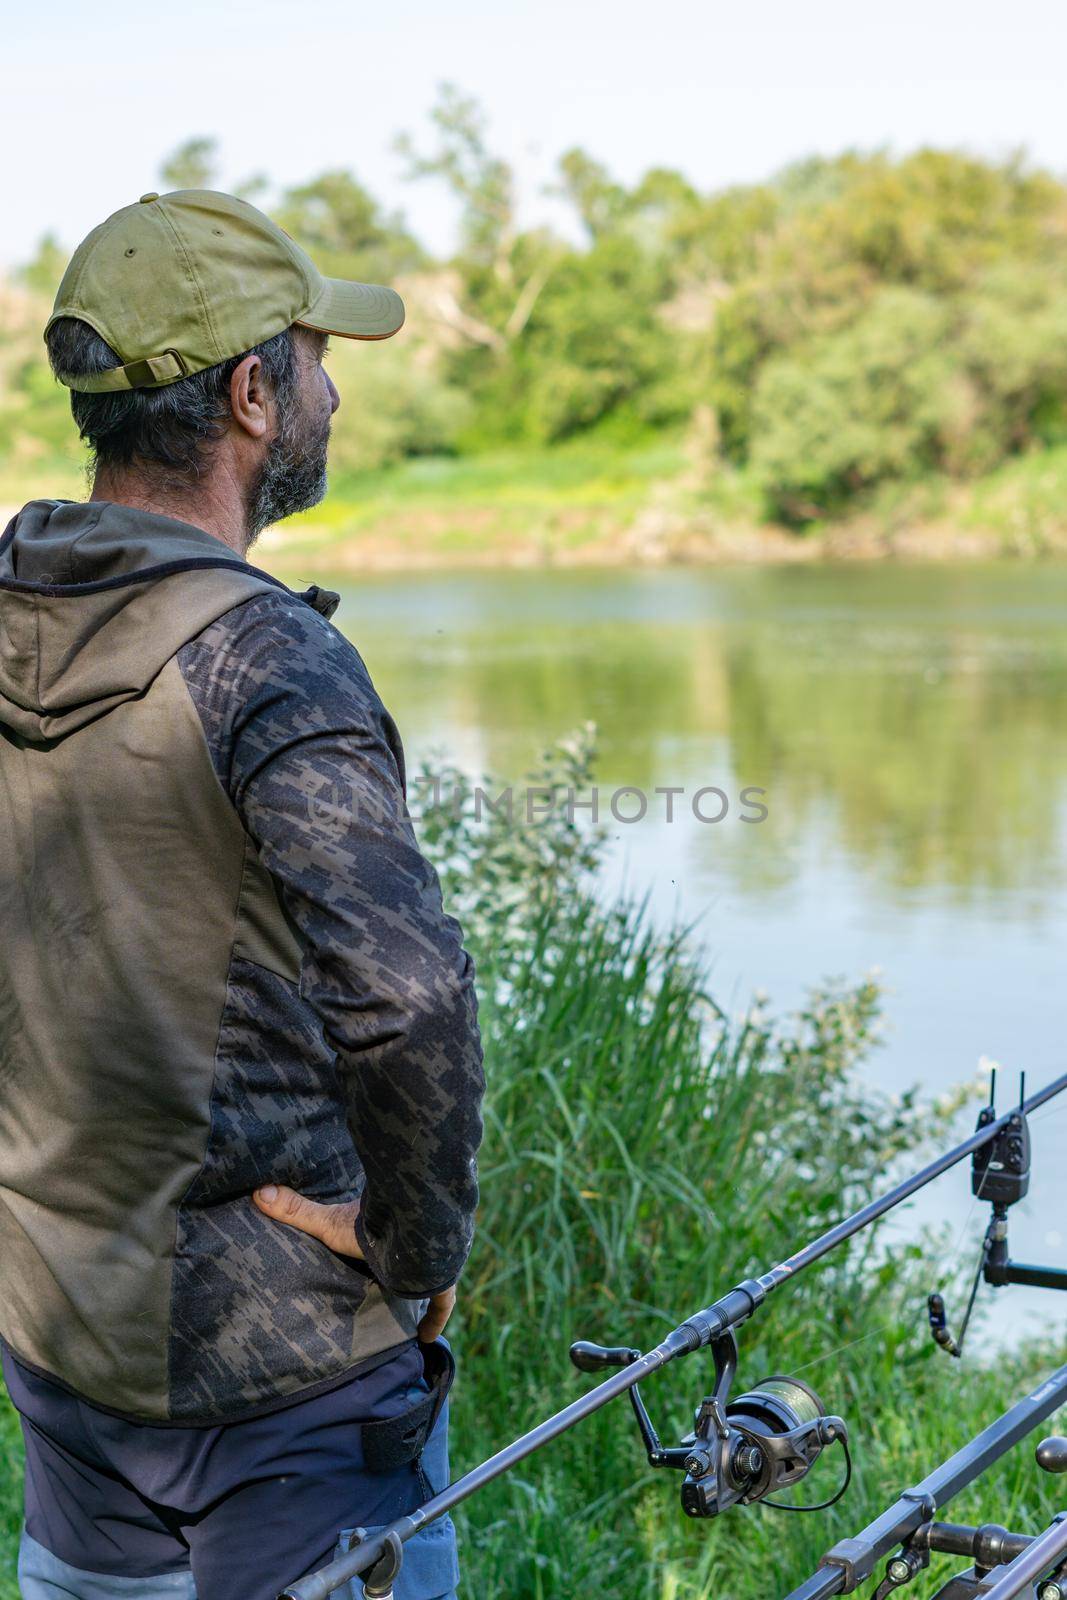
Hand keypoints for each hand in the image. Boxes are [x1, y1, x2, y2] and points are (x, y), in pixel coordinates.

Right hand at [253, 1184, 456, 1341]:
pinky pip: (443, 1302)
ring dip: (420, 1289)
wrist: (416, 1229)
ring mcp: (430, 1263)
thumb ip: (296, 1211)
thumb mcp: (328, 1224)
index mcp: (384, 1232)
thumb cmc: (372, 1226)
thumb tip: (258, 1191)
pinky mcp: (443, 1279)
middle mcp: (409, 1246)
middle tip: (389, 1288)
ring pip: (427, 1276)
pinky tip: (426, 1338)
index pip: (382, 1238)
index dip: (378, 1245)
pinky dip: (436, 1318)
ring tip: (407, 1312)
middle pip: (405, 1258)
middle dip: (401, 1270)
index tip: (370, 1256)